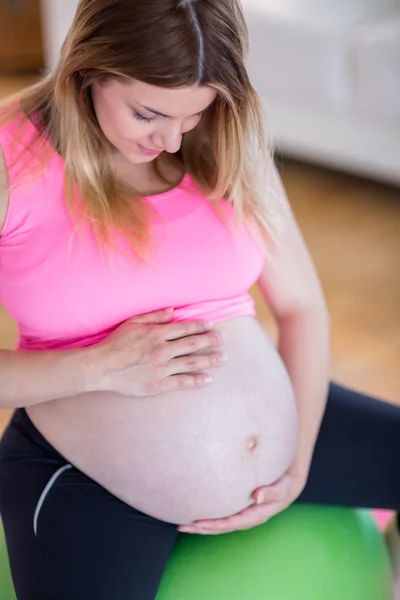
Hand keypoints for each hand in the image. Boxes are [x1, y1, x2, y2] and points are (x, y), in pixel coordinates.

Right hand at [93, 308, 226, 396]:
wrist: (102, 367)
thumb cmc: (115, 343)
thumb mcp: (132, 323)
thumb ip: (154, 316)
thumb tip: (173, 311)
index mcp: (157, 333)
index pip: (185, 328)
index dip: (200, 326)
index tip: (212, 326)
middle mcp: (162, 349)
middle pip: (192, 344)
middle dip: (211, 341)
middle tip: (224, 340)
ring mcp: (161, 368)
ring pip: (191, 362)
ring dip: (209, 360)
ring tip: (223, 358)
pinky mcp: (158, 384)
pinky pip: (181, 382)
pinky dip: (196, 380)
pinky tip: (208, 379)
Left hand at [178, 467, 306, 534]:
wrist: (287, 483)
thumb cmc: (284, 484)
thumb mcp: (282, 487)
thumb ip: (271, 492)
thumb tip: (257, 496)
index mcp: (255, 515)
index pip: (231, 522)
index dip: (215, 524)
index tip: (198, 523)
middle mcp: (246, 517)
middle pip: (221, 526)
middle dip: (202, 528)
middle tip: (182, 526)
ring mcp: (242, 514)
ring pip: (219, 523)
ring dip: (201, 525)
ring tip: (182, 523)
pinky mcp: (239, 507)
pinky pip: (221, 514)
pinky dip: (208, 516)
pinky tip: (195, 512)